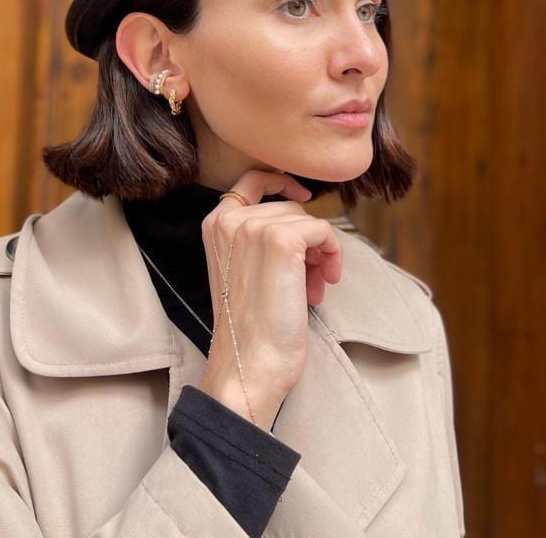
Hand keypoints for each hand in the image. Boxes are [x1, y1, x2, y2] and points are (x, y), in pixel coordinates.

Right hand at [198, 169, 342, 429]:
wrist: (249, 364)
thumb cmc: (249, 327)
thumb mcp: (240, 270)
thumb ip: (255, 238)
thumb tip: (302, 222)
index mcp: (214, 224)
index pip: (252, 180)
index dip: (282, 184)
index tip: (302, 199)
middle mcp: (230, 219)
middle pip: (288, 208)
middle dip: (306, 239)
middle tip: (311, 276)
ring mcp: (255, 227)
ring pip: (307, 221)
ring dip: (320, 252)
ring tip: (315, 286)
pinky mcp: (282, 241)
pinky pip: (323, 230)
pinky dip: (331, 254)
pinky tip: (324, 284)